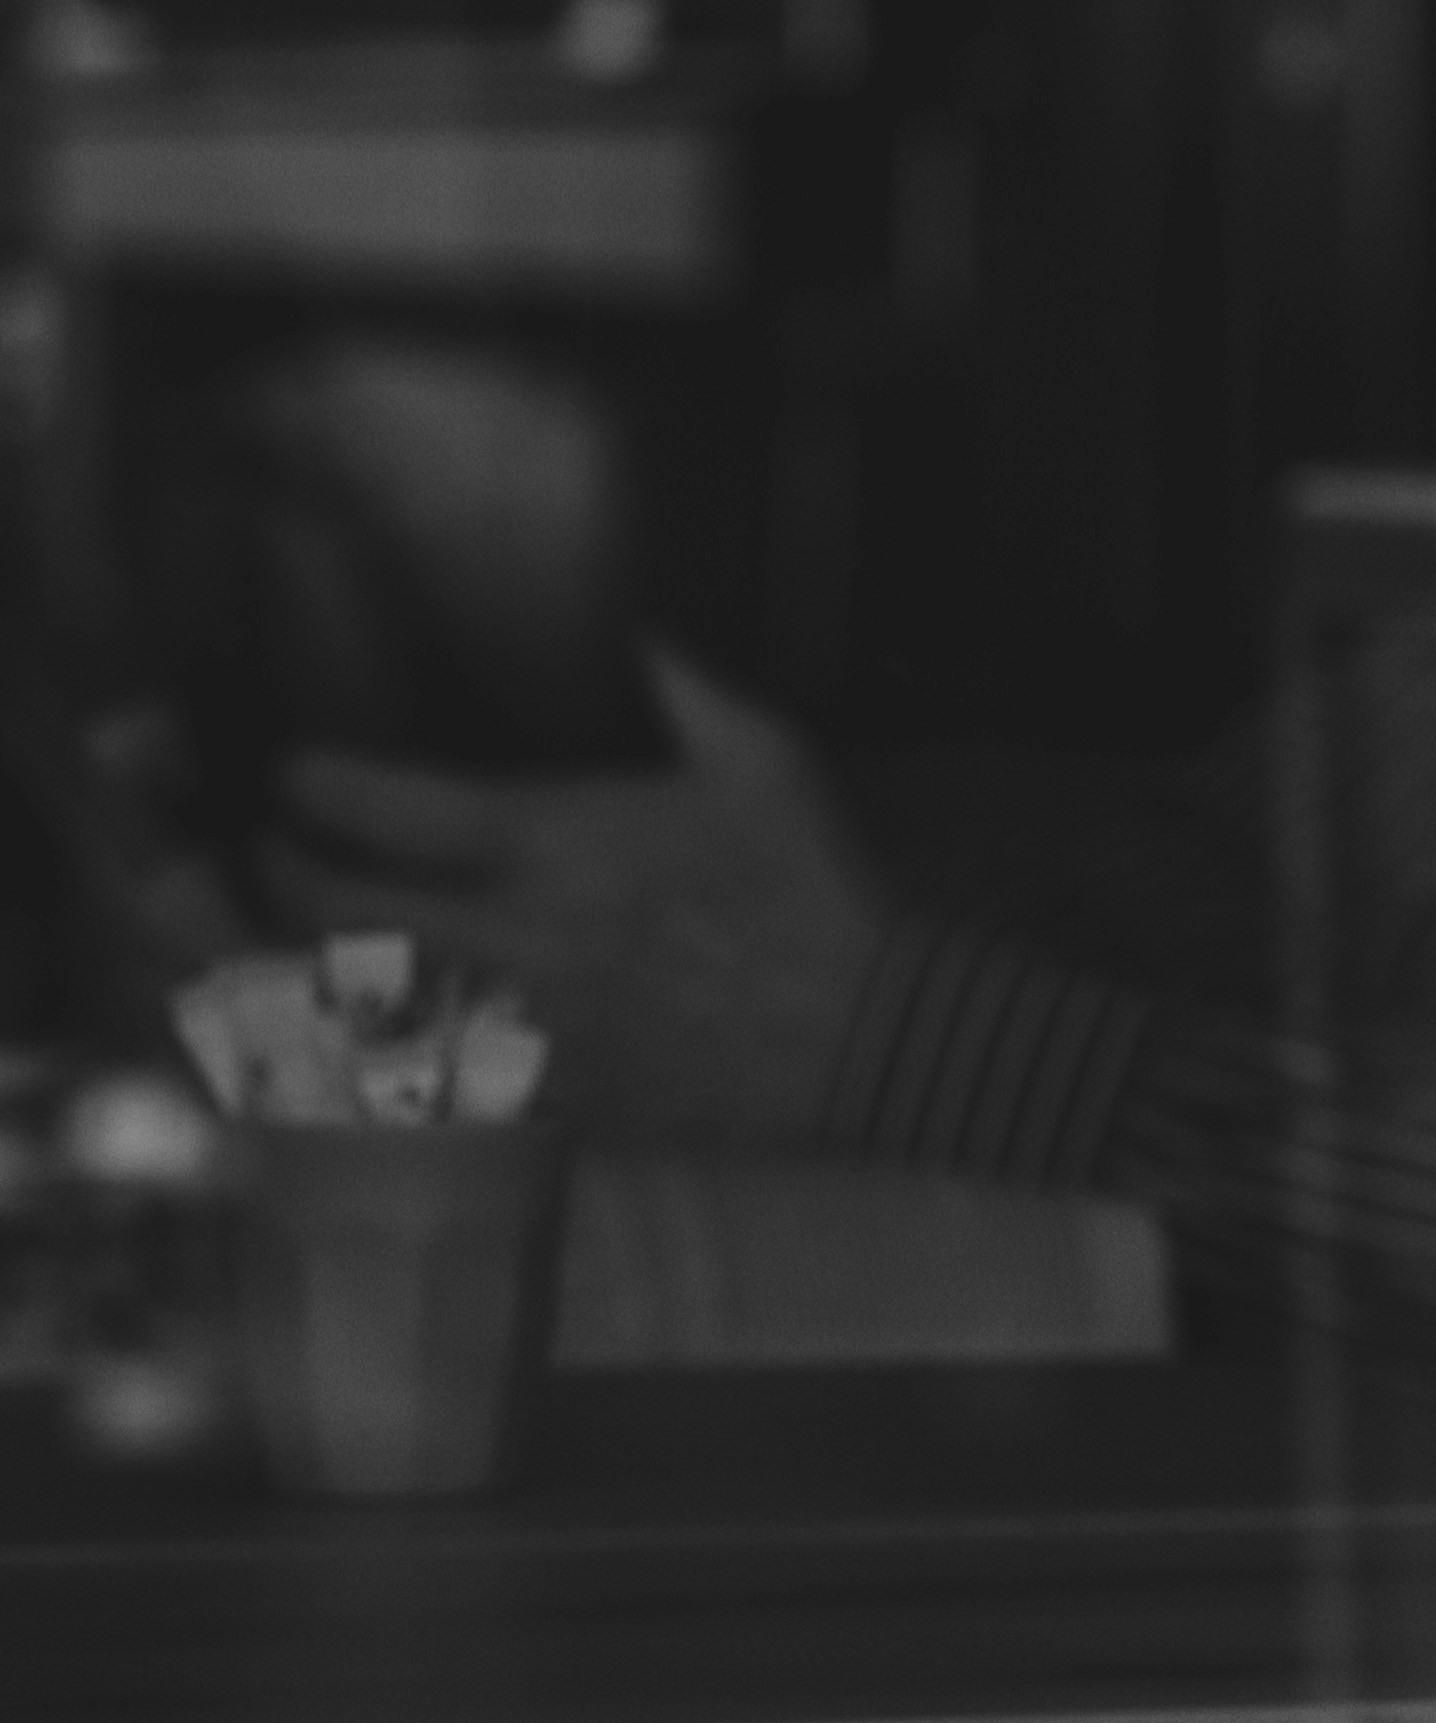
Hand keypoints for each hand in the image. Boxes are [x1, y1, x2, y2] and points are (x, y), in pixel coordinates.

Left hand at [268, 654, 891, 1148]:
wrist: (871, 1031)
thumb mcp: (768, 763)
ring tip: (312, 940)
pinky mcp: (555, 1088)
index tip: (296, 776)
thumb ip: (690, 692)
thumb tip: (645, 634)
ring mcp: (526, 1019)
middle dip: (293, 878)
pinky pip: (444, 1073)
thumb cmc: (819, 889)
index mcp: (561, 844)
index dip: (323, 788)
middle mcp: (521, 933)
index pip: (394, 810)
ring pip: (378, 1000)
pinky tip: (398, 1025)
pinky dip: (407, 1049)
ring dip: (330, 969)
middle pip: (351, 912)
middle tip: (277, 856)